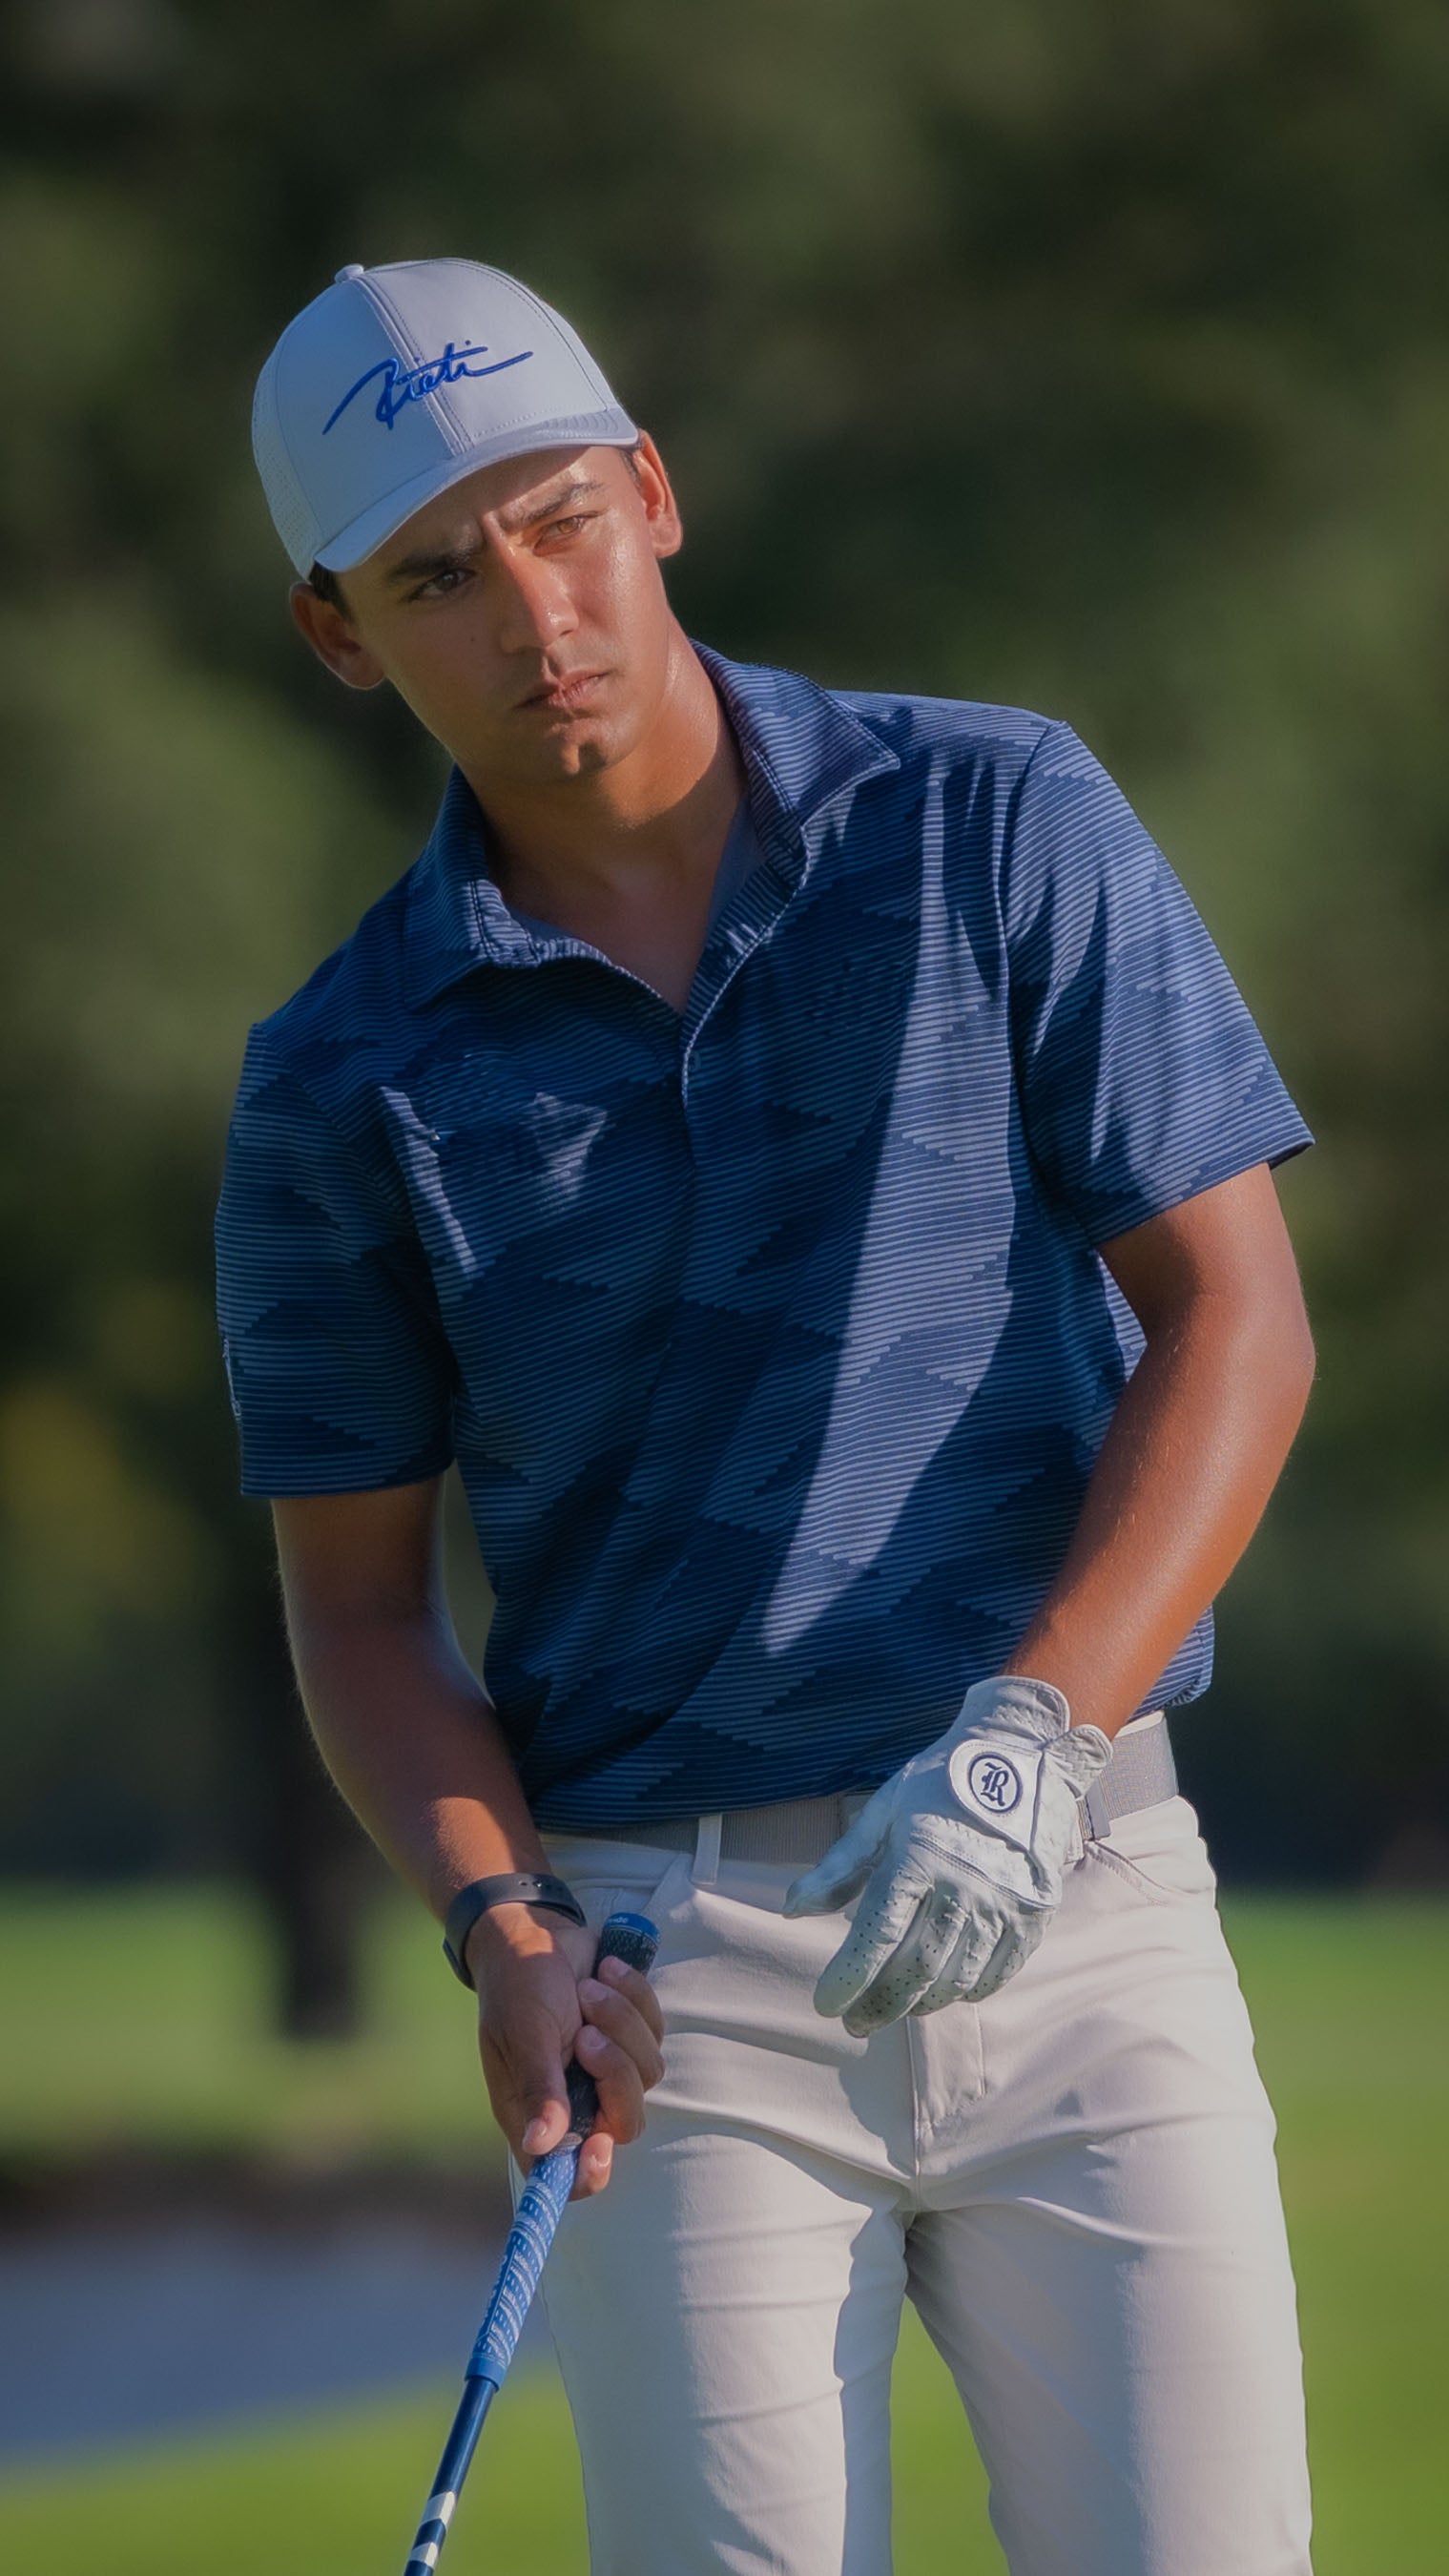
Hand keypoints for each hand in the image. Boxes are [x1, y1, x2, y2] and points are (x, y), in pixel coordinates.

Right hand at [467, 1905, 665, 2198]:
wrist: (536, 1933)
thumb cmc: (518, 1984)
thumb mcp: (524, 2033)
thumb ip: (539, 2088)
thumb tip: (540, 2146)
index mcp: (537, 2112)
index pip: (567, 2176)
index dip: (588, 2174)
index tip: (599, 2143)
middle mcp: (575, 2100)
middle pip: (625, 2122)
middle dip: (615, 2074)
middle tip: (587, 2033)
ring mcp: (608, 2069)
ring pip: (648, 2072)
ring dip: (621, 2023)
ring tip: (588, 1989)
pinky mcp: (632, 2037)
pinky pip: (656, 2031)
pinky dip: (635, 1997)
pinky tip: (606, 1971)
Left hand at [783, 1675, 1110, 2034]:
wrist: (1021, 1755)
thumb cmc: (939, 1783)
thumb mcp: (882, 1812)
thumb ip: (839, 1866)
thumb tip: (792, 1910)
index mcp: (918, 1860)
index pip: (875, 1937)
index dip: (848, 1979)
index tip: (825, 2005)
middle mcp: (963, 1889)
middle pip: (914, 1969)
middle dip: (879, 2004)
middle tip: (854, 2024)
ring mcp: (1003, 1906)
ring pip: (955, 1979)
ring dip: (919, 2004)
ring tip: (893, 2010)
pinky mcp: (1033, 1915)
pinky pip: (997, 1973)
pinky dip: (965, 1992)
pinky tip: (943, 1992)